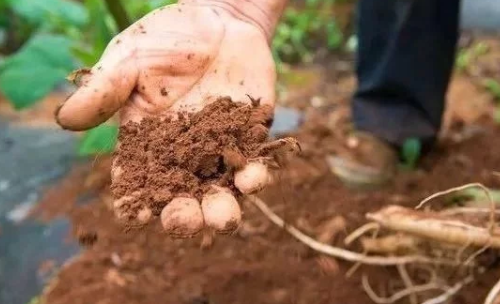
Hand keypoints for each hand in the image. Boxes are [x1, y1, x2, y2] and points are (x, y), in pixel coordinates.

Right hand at [55, 1, 276, 235]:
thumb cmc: (167, 39)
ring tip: (222, 217)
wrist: (219, 19)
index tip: (137, 214)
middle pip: (181, 199)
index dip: (135, 202)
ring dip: (222, 211)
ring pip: (219, 194)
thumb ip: (104, 89)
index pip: (136, 182)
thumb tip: (64, 118)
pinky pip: (252, 167)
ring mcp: (217, 151)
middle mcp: (182, 156)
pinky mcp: (249, 140)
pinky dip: (254, 178)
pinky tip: (252, 179)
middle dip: (183, 218)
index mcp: (146, 143)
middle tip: (183, 220)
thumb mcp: (129, 60)